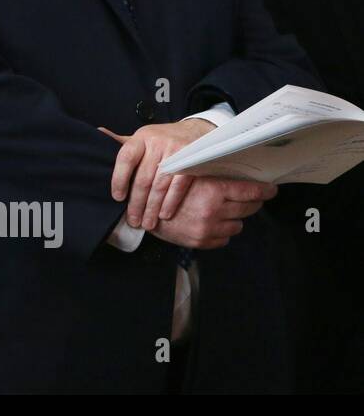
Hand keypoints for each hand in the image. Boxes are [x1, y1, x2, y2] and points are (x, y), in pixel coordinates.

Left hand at [103, 119, 213, 229]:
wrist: (195, 132)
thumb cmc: (161, 140)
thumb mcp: (141, 138)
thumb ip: (121, 141)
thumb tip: (98, 133)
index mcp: (140, 138)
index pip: (126, 158)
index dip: (119, 179)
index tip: (118, 198)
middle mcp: (157, 143)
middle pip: (143, 178)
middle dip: (137, 203)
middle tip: (134, 220)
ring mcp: (175, 152)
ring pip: (160, 185)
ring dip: (152, 207)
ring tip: (147, 223)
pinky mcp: (191, 162)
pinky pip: (178, 186)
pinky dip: (170, 202)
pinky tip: (164, 215)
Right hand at [150, 176, 277, 248]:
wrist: (143, 210)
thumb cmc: (165, 189)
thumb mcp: (188, 175)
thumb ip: (211, 176)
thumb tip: (238, 174)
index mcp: (212, 190)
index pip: (250, 191)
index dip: (265, 190)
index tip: (271, 189)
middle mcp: (214, 210)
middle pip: (248, 208)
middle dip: (251, 202)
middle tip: (249, 198)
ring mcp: (209, 228)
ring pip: (239, 225)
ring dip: (234, 218)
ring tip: (222, 211)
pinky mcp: (202, 241)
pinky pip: (225, 238)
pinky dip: (222, 231)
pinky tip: (212, 223)